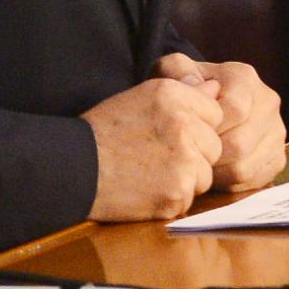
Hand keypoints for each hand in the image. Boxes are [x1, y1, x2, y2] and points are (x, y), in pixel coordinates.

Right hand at [80, 72, 223, 220]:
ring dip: (185, 179)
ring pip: (206, 174)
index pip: (215, 112)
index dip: (197, 126)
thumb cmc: (104, 132)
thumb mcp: (142, 98)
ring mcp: (182, 159)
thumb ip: (183, 92)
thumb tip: (216, 88)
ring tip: (151, 174)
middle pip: (215, 145)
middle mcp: (183, 124)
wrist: (72, 169)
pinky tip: (146, 190)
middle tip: (159, 158)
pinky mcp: (175, 192)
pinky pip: (189, 199)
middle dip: (195, 154)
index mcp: (174, 95)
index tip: (172, 135)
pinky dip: (171, 200)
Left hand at [156, 53, 286, 192]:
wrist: (207, 104)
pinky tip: (216, 171)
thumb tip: (191, 84)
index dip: (208, 128)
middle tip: (190, 156)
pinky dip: (230, 184)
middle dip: (209, 155)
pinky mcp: (277, 156)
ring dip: (217, 172)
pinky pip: (253, 180)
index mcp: (245, 78)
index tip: (188, 133)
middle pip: (240, 144)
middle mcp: (268, 102)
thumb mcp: (173, 71)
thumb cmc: (186, 91)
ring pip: (245, 166)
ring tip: (201, 163)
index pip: (235, 110)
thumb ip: (176, 70)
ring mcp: (276, 131)